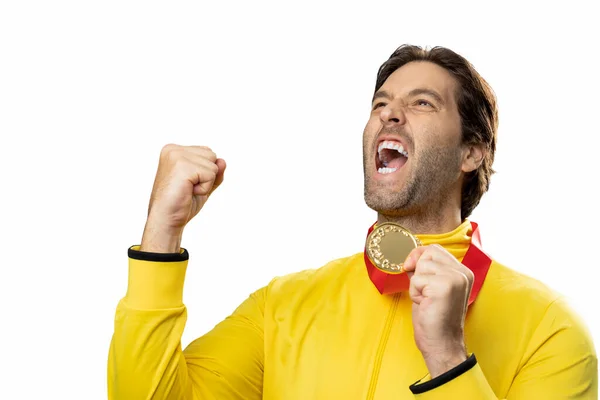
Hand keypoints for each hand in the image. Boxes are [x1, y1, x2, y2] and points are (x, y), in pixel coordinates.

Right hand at [140, 144, 225, 252]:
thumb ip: (214, 172)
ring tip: (187, 190)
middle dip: (206, 176)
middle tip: (188, 188)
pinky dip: (205, 188)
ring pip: (213, 165)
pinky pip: (211, 174)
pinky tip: (188, 192)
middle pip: (212, 155)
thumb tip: (222, 161)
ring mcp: (176, 156)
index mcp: (174, 150)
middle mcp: (173, 149)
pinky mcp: (182, 166)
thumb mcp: (203, 184)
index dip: (204, 173)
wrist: (166, 220)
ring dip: (205, 183)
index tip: (187, 184)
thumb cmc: (181, 203)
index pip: (207, 152)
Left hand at [403, 244, 473, 377]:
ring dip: (416, 284)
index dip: (418, 256)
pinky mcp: (445, 286)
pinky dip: (415, 293)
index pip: (435, 249)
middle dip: (418, 271)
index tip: (411, 269)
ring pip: (421, 265)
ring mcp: (455, 278)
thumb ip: (424, 270)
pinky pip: (416, 279)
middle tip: (425, 293)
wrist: (441, 344)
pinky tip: (425, 305)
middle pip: (428, 252)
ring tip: (427, 300)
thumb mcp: (429, 287)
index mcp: (462, 272)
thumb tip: (411, 257)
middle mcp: (463, 273)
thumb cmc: (433, 318)